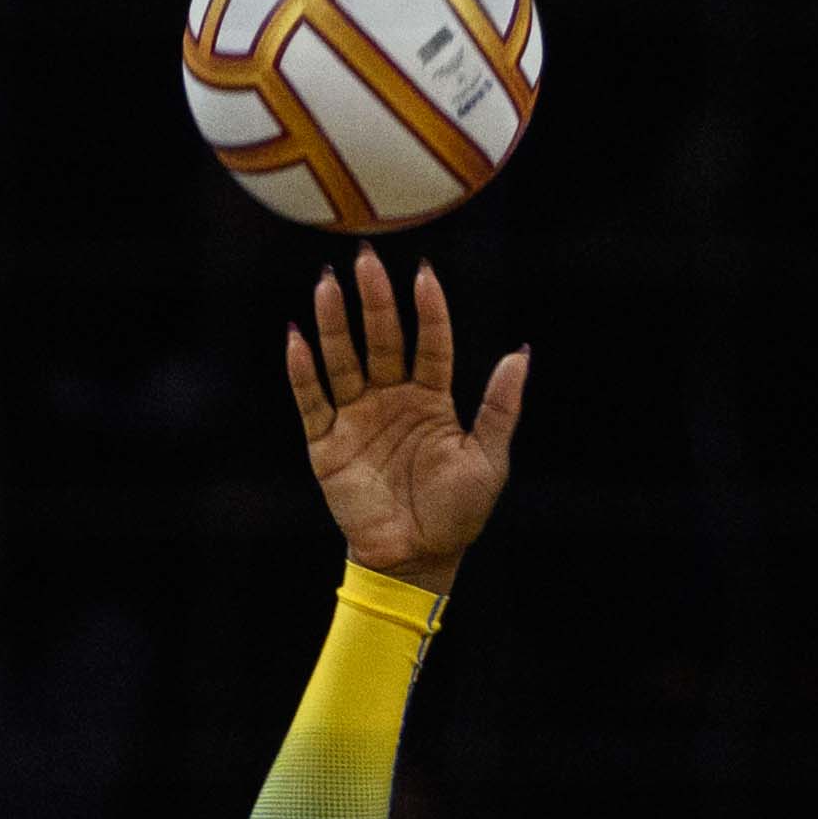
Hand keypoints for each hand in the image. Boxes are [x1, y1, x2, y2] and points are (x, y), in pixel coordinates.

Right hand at [286, 261, 527, 581]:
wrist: (418, 559)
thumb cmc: (458, 513)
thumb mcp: (489, 459)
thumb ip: (501, 406)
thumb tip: (520, 352)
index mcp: (431, 399)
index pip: (429, 343)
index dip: (428, 311)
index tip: (424, 273)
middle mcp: (391, 399)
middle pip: (382, 340)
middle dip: (374, 301)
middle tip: (364, 259)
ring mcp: (357, 418)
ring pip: (343, 360)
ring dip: (334, 323)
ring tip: (327, 283)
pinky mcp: (327, 443)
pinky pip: (312, 401)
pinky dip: (303, 372)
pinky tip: (297, 338)